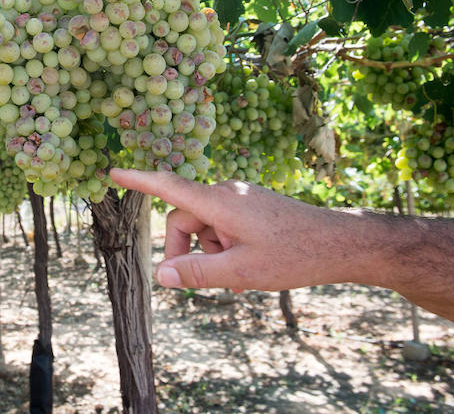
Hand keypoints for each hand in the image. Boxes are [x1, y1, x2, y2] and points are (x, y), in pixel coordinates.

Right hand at [109, 169, 355, 291]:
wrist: (340, 244)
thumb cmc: (294, 256)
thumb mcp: (241, 271)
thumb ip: (197, 273)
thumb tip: (161, 275)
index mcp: (219, 202)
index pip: (169, 187)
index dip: (139, 181)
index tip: (113, 173)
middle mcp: (226, 192)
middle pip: (184, 218)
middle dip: (186, 250)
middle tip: (207, 281)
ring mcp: (240, 198)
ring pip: (204, 225)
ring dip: (211, 251)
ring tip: (239, 275)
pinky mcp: (251, 206)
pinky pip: (223, 224)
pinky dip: (225, 246)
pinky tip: (246, 269)